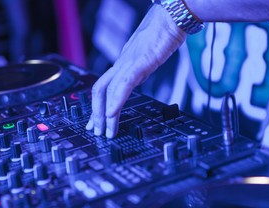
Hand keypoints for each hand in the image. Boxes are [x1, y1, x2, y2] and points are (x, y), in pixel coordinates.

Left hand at [86, 4, 186, 137]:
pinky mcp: (140, 62)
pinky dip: (116, 101)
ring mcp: (129, 63)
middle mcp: (121, 64)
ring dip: (104, 113)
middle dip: (96, 113)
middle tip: (96, 131)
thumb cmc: (163, 33)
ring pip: (107, 90)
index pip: (103, 87)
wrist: (172, 16)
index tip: (96, 121)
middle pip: (99, 90)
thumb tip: (137, 79)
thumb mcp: (147, 58)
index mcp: (123, 64)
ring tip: (105, 130)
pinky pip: (124, 84)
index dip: (97, 105)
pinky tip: (112, 114)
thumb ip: (139, 69)